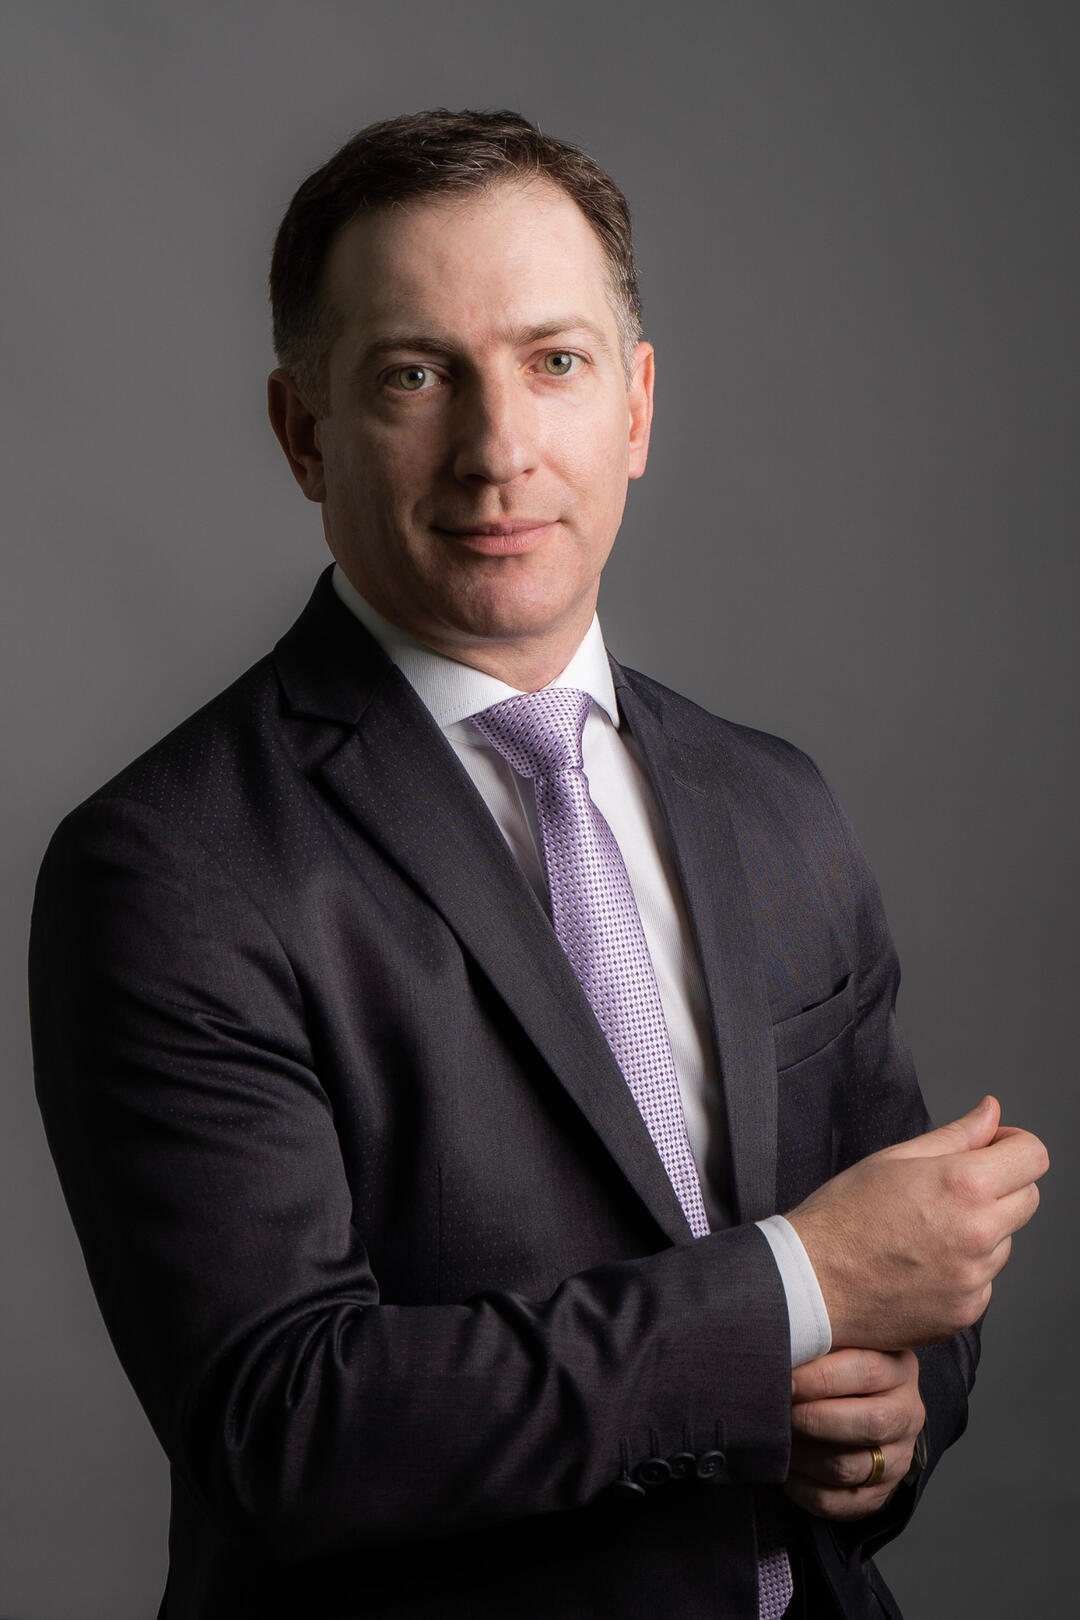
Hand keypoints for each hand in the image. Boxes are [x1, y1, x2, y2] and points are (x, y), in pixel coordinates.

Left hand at [785, 1348, 923, 1520]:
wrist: (868, 1404)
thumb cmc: (840, 1363)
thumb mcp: (841, 1340)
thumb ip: (820, 1336)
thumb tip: (776, 1337)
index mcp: (899, 1368)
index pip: (865, 1370)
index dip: (819, 1377)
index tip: (783, 1379)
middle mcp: (907, 1414)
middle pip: (868, 1424)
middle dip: (813, 1419)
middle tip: (779, 1411)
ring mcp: (898, 1458)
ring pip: (848, 1467)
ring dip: (803, 1456)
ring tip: (776, 1439)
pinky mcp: (880, 1493)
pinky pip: (838, 1502)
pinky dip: (803, 1489)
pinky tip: (785, 1468)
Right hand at [786, 1095, 1048, 1349]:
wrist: (809, 1283)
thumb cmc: (842, 1215)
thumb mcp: (894, 1158)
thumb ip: (956, 1135)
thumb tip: (991, 1113)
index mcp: (963, 1186)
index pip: (1033, 1157)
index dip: (1014, 1145)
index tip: (993, 1149)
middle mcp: (978, 1235)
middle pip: (1028, 1198)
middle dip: (1001, 1186)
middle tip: (951, 1190)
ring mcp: (974, 1279)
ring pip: (1004, 1242)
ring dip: (981, 1232)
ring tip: (924, 1232)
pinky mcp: (965, 1313)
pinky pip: (982, 1281)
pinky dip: (962, 1270)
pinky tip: (919, 1264)